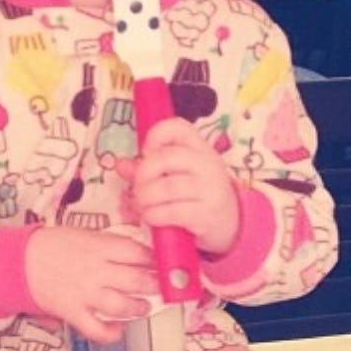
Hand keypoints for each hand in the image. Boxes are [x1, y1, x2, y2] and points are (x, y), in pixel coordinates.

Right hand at [25, 227, 157, 343]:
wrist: (20, 261)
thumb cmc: (54, 245)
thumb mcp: (85, 234)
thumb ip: (110, 245)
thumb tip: (139, 254)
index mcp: (100, 247)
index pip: (137, 253)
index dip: (154, 260)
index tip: (161, 264)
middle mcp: (96, 271)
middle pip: (136, 281)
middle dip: (154, 285)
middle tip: (160, 286)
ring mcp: (85, 294)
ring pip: (122, 306)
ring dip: (138, 308)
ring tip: (143, 307)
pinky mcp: (74, 313)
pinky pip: (97, 330)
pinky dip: (111, 333)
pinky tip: (119, 329)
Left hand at [133, 118, 238, 255]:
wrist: (230, 223)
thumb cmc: (198, 195)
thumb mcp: (179, 176)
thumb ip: (149, 170)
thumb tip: (120, 165)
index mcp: (200, 148)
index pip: (177, 127)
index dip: (155, 136)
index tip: (146, 154)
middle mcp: (207, 164)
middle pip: (165, 157)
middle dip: (143, 174)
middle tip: (138, 188)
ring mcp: (209, 189)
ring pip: (166, 187)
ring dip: (144, 198)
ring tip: (141, 206)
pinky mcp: (206, 214)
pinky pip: (172, 212)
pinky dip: (153, 215)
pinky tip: (151, 218)